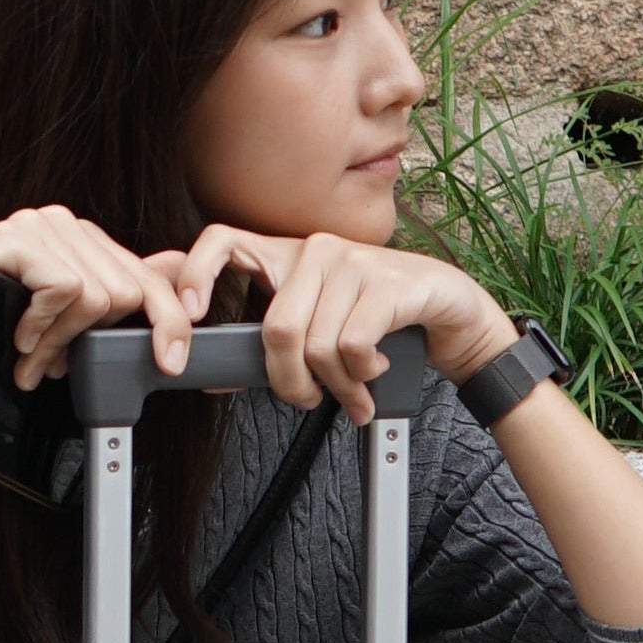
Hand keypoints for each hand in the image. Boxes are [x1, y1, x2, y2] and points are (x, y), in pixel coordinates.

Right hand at [0, 208, 209, 391]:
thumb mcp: (70, 325)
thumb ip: (119, 298)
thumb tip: (178, 275)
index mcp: (80, 240)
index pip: (145, 276)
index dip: (167, 321)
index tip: (173, 362)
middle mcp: (62, 223)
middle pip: (126, 291)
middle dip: (92, 343)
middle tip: (53, 367)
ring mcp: (37, 224)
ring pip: (97, 295)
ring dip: (61, 341)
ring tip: (30, 356)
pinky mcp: (16, 237)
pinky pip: (65, 289)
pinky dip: (43, 325)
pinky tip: (18, 335)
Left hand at [175, 223, 515, 419]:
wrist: (451, 311)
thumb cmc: (379, 322)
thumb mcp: (319, 330)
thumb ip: (270, 348)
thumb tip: (215, 376)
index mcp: (286, 258)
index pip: (223, 241)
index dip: (196, 274)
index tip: (191, 316)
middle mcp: (313, 251)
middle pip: (275, 329)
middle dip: (289, 383)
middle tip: (308, 401)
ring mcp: (350, 261)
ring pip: (317, 346)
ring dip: (337, 387)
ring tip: (354, 394)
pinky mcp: (384, 282)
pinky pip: (352, 345)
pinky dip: (363, 374)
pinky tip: (376, 369)